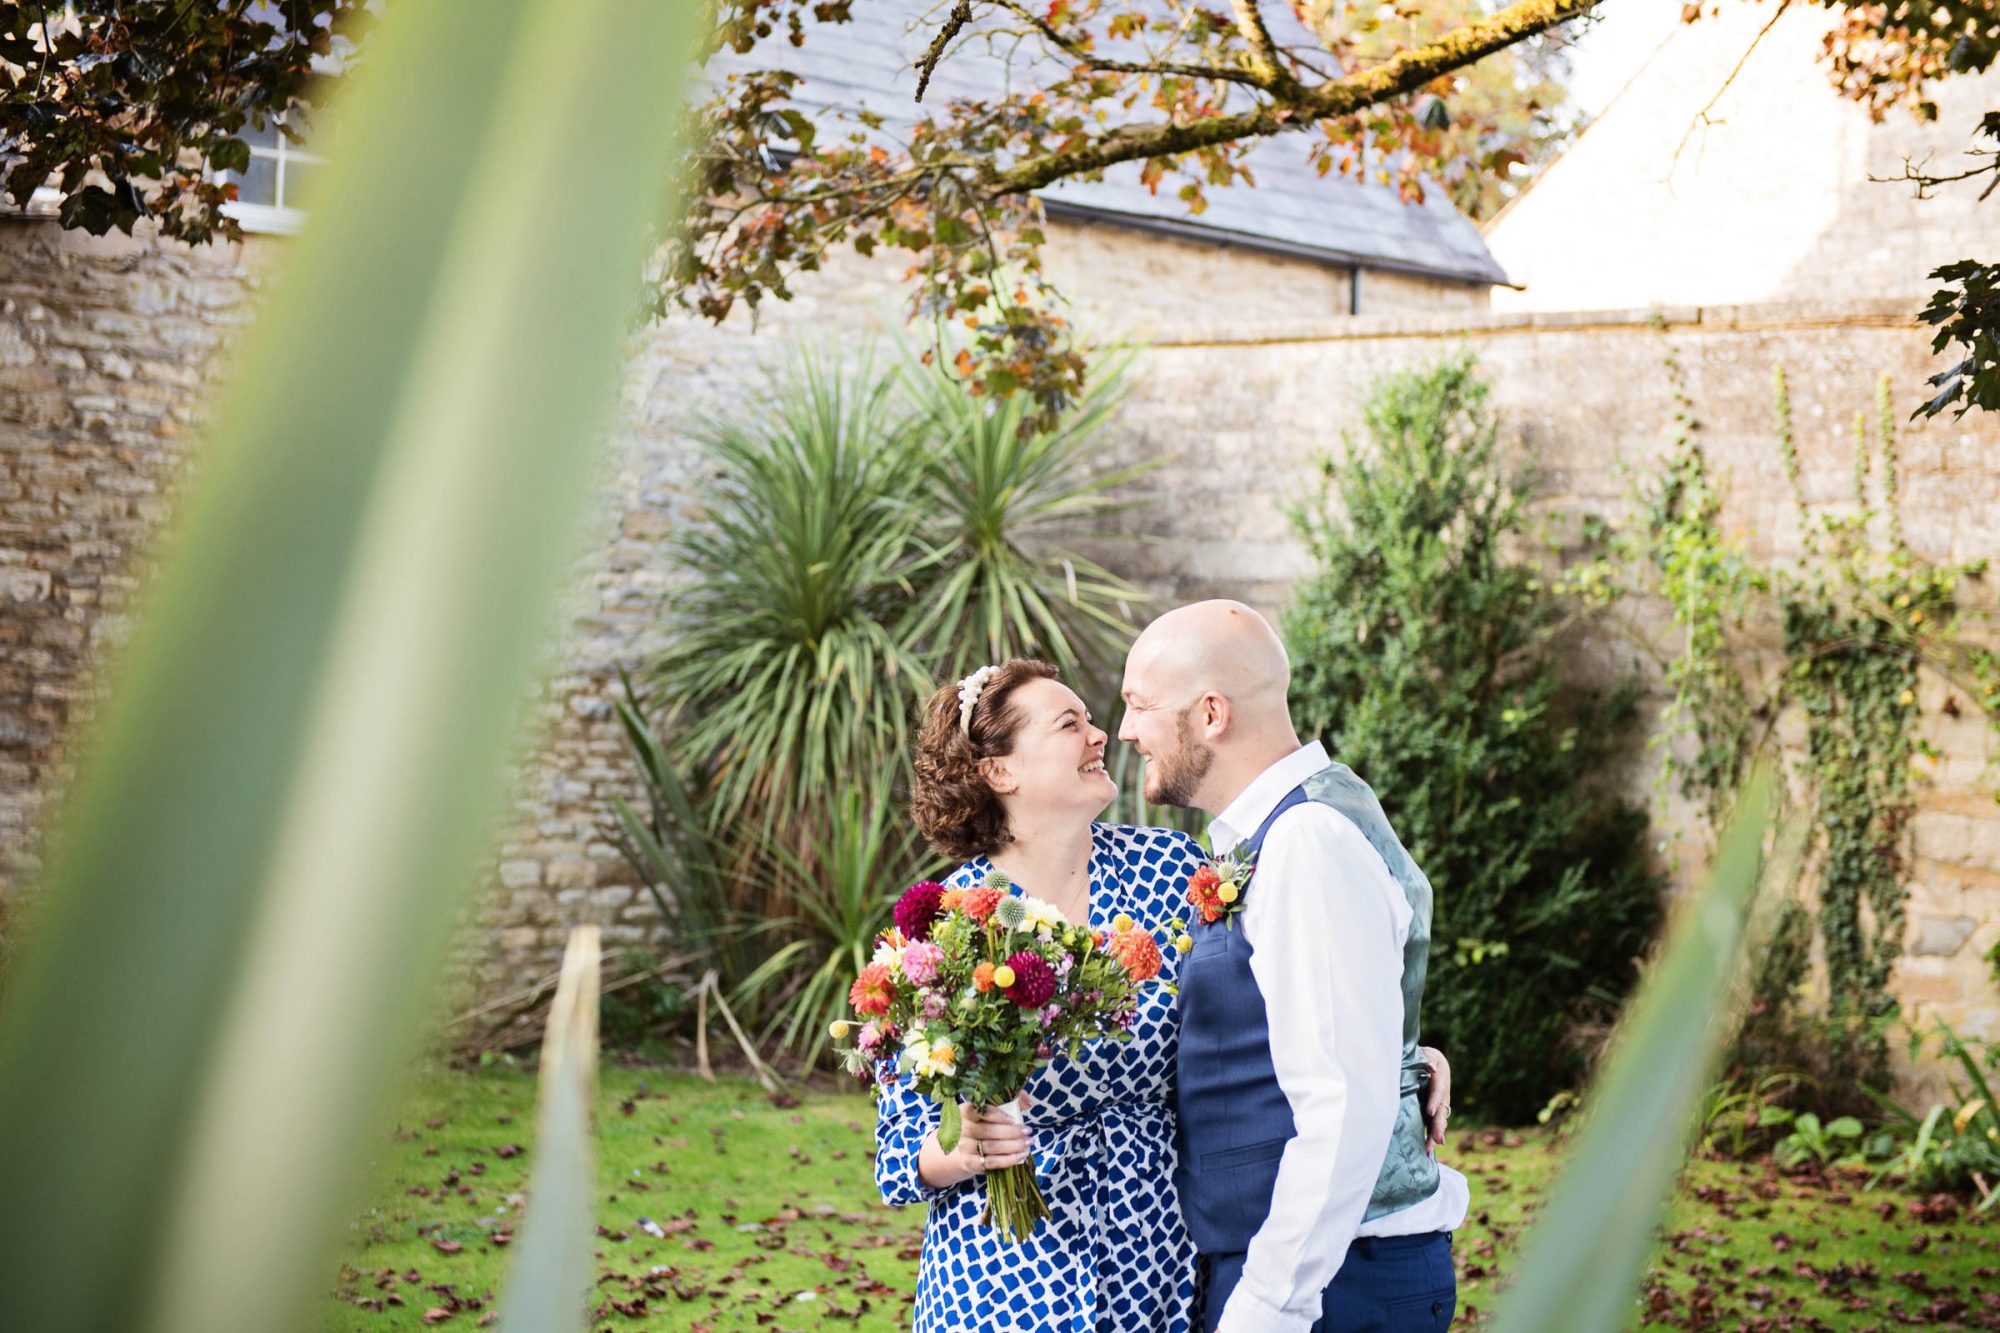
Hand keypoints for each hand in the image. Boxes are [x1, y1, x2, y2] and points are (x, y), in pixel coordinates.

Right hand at [919, 1094, 1034, 1187]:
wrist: (963, 1147)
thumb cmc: (983, 1123)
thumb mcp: (992, 1108)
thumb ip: (1011, 1100)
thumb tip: (1029, 1102)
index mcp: (964, 1111)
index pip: (976, 1110)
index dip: (995, 1115)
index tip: (1013, 1118)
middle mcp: (961, 1129)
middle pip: (987, 1131)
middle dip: (1011, 1132)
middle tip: (1028, 1131)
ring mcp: (964, 1147)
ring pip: (991, 1147)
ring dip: (1013, 1146)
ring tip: (1028, 1143)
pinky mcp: (969, 1163)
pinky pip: (991, 1162)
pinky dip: (1008, 1160)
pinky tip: (1021, 1156)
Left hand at [1420, 1045, 1451, 1154]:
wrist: (1432, 1062)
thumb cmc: (1425, 1056)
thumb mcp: (1426, 1054)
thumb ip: (1426, 1060)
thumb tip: (1431, 1068)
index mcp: (1440, 1078)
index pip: (1438, 1091)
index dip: (1435, 1100)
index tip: (1430, 1111)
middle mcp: (1443, 1095)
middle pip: (1442, 1111)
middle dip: (1438, 1125)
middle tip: (1437, 1139)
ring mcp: (1441, 1105)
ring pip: (1439, 1122)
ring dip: (1435, 1135)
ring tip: (1429, 1149)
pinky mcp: (1434, 1112)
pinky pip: (1434, 1125)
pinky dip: (1432, 1137)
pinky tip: (1428, 1150)